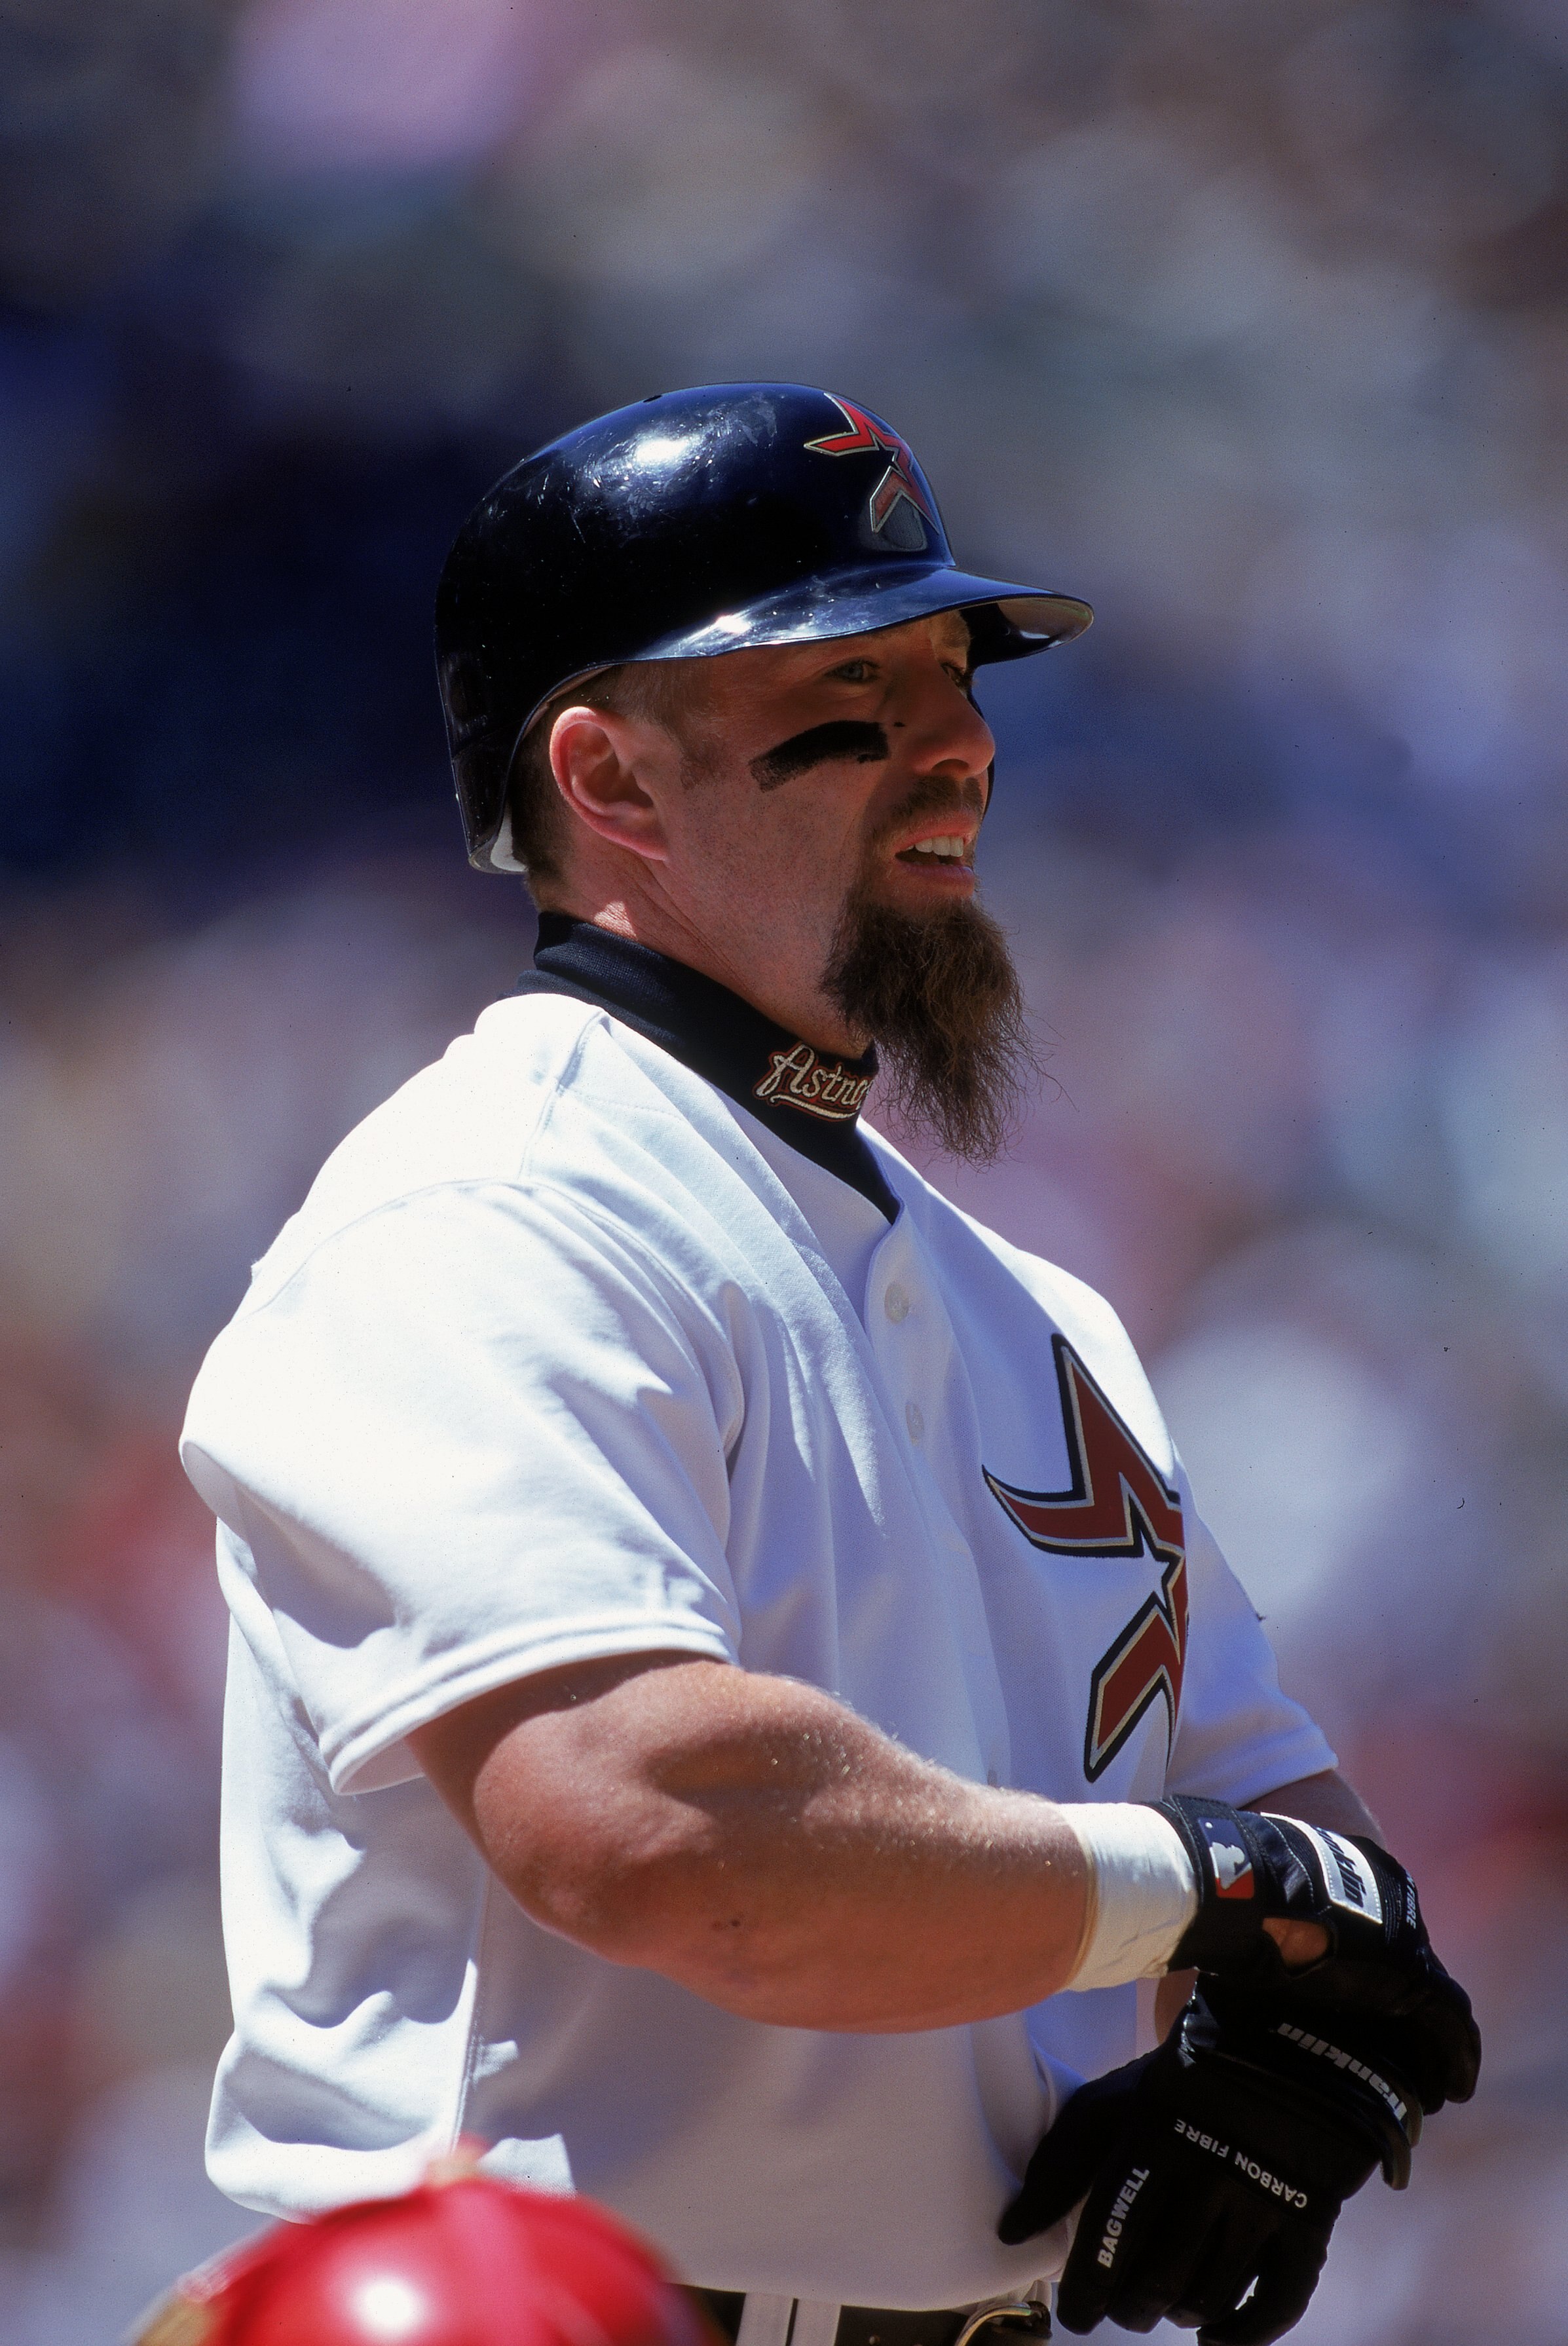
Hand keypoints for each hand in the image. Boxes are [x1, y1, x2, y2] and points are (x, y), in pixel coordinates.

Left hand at [998, 1988, 1418, 2345]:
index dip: (1086, 2290)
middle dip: (1130, 2307)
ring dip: (1178, 2314)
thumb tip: (1012, 2233)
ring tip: (1165, 2303)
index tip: (1077, 2314)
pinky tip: (1215, 2334)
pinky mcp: (1308, 2225)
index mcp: (1152, 2142)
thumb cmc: (1177, 2087)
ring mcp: (1262, 2204)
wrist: (1278, 2056)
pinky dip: (1242, 2332)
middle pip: (1158, 2280)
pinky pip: (1277, 2304)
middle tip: (1121, 2308)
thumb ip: (1059, 2165)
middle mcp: (1207, 2177)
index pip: (1109, 2238)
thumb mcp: (1109, 2105)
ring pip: (1209, 2297)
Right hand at [1152, 1798, 1480, 2111]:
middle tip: (1400, 2054)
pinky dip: (1456, 2057)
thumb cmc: (1229, 1893)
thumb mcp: (1248, 1908)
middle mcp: (1389, 1897)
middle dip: (1406, 2012)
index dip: (1375, 1981)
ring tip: (1430, 2082)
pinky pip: (1451, 2024)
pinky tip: (1454, 2088)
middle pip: (1410, 1966)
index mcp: (1348, 1873)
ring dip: (1434, 2040)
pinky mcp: (1415, 1973)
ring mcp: (1407, 1934)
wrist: (1242, 1882)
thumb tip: (1195, 1985)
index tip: (1367, 2014)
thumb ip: (1249, 1937)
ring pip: (1435, 1998)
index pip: (1375, 1936)